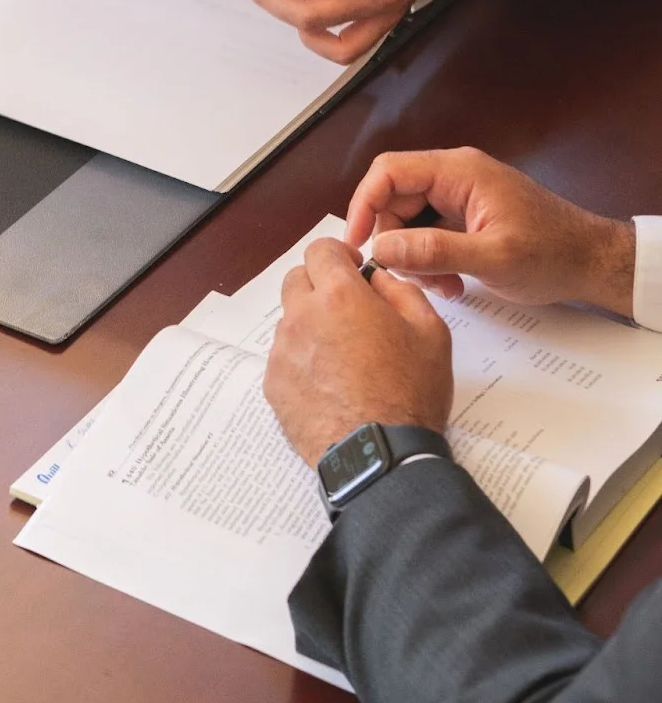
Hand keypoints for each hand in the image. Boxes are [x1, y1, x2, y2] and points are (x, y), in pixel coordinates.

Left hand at [264, 239, 453, 464]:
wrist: (379, 452)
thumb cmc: (410, 392)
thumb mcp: (430, 331)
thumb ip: (401, 291)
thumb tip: (377, 278)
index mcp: (339, 296)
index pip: (320, 250)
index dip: (338, 255)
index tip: (354, 270)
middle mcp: (301, 317)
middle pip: (296, 280)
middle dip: (320, 285)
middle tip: (348, 309)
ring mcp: (282, 352)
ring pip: (289, 320)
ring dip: (311, 324)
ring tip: (343, 355)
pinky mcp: (273, 384)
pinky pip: (283, 357)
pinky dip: (302, 359)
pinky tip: (330, 383)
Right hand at [344, 147, 636, 315]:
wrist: (591, 262)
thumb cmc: (554, 253)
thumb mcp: (492, 258)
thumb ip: (435, 250)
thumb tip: (382, 247)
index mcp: (460, 172)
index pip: (389, 171)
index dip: (363, 205)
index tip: (356, 243)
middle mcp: (455, 177)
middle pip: (392, 199)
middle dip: (392, 240)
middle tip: (405, 276)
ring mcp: (458, 196)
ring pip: (406, 220)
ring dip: (412, 256)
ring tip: (439, 285)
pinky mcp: (462, 216)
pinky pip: (425, 233)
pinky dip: (428, 261)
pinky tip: (450, 283)